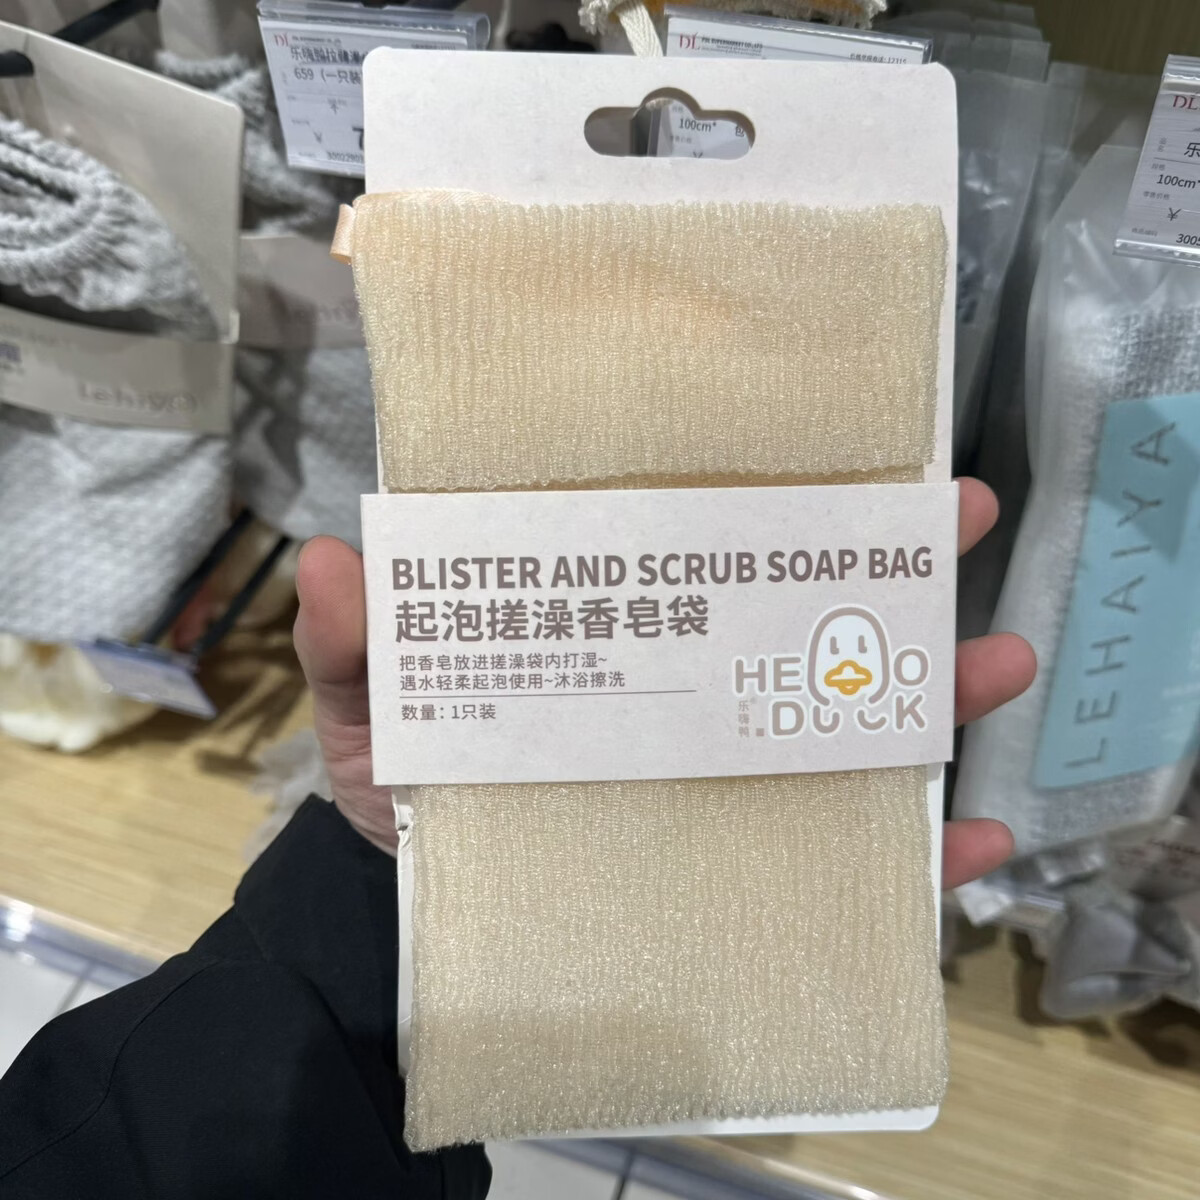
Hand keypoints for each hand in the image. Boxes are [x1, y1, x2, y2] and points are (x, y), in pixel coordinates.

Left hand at [293, 477, 1035, 878]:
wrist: (422, 907)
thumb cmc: (403, 786)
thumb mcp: (366, 707)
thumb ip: (349, 644)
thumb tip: (334, 561)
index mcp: (610, 612)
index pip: (693, 530)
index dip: (761, 478)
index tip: (832, 431)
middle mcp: (681, 675)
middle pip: (792, 607)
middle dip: (884, 558)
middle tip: (955, 515)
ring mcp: (722, 766)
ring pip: (842, 714)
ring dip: (929, 687)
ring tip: (994, 663)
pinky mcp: (746, 857)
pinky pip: (844, 849)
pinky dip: (915, 849)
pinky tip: (972, 835)